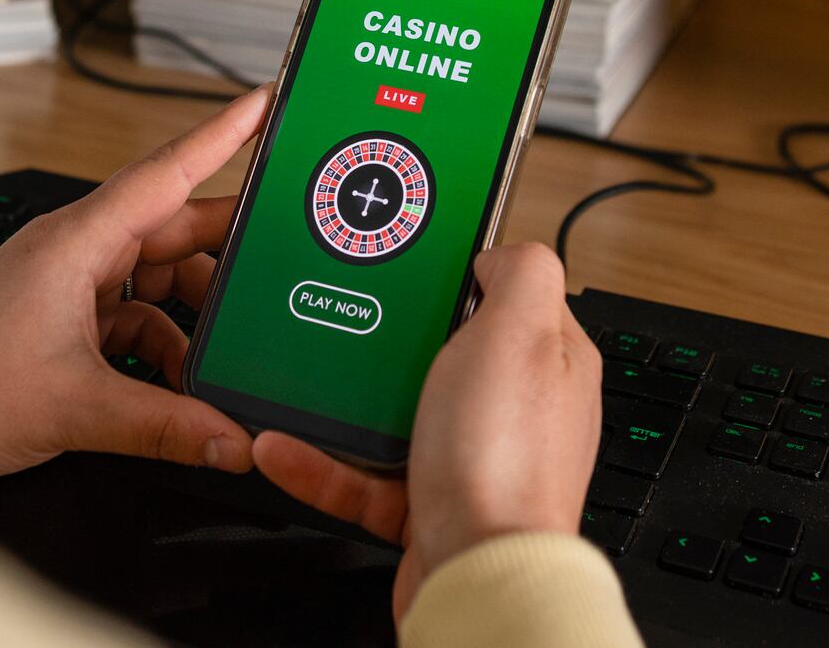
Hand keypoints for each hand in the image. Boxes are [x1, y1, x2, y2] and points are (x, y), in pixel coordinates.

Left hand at [0, 86, 269, 504]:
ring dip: (196, 315)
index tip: (267, 102)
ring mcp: (70, 284)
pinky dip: (166, 344)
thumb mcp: (76, 408)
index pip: (167, 171)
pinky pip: (136, 315)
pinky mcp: (64, 319)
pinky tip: (185, 382)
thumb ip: (165, 425)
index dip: (223, 134)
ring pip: (159, 279)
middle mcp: (77, 250)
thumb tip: (231, 439)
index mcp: (77, 241)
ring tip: (233, 351)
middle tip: (290, 253)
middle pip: (176, 230)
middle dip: (232, 247)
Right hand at [252, 242, 602, 620]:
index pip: (501, 295)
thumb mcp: (522, 330)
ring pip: (391, 413)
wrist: (480, 576)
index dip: (454, 273)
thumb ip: (521, 271)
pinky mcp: (427, 505)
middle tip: (339, 314)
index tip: (405, 257)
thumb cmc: (508, 461)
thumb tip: (499, 252)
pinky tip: (282, 444)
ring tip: (292, 380)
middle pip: (437, 351)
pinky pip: (360, 474)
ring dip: (337, 402)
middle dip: (382, 337)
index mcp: (546, 359)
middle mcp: (512, 409)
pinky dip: (318, 460)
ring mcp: (470, 458)